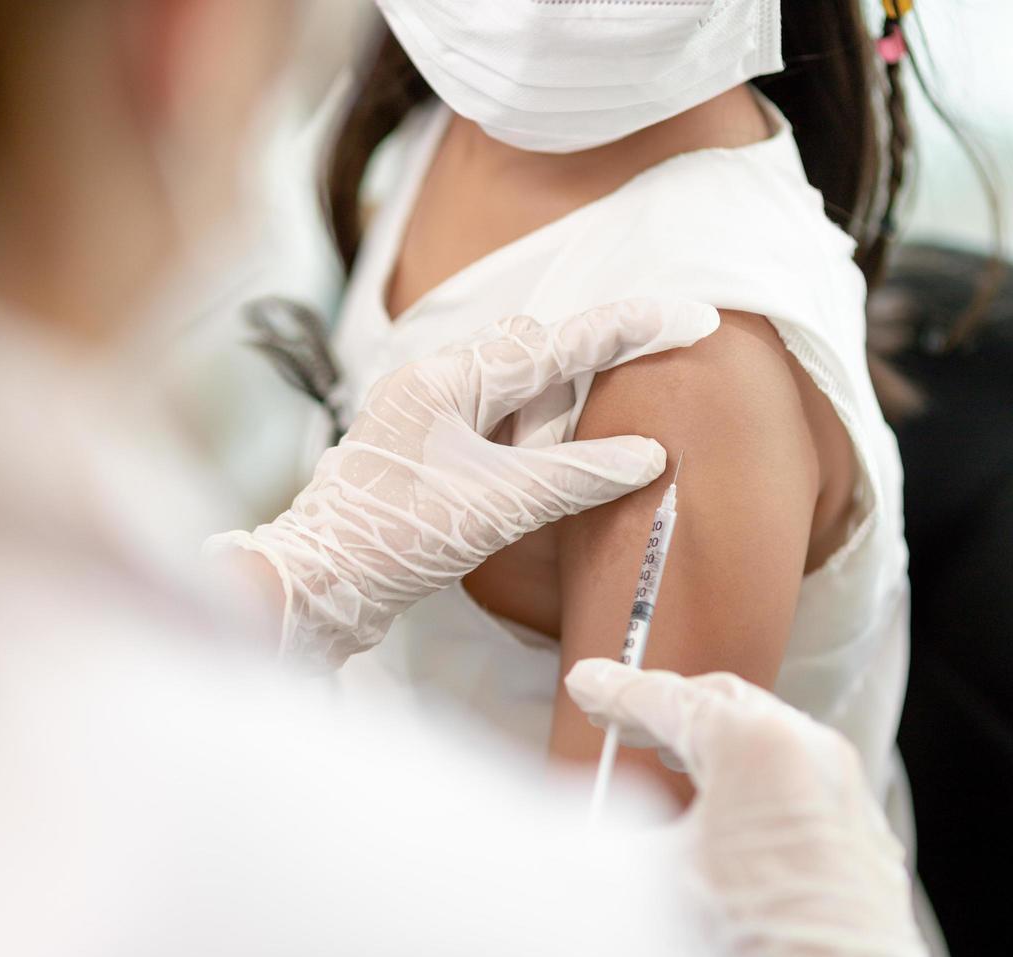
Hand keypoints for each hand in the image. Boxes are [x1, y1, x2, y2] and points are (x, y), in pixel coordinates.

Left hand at [207, 299, 719, 666]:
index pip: (557, 344)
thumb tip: (648, 455)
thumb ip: (576, 476)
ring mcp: (421, 416)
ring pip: (511, 396)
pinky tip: (528, 477)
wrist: (320, 585)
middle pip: (532, 360)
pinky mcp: (419, 451)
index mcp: (447, 379)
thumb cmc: (397, 538)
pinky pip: (489, 428)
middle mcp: (431, 383)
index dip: (629, 330)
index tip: (692, 316)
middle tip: (599, 419)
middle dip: (579, 382)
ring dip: (545, 427)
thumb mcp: (498, 506)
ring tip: (536, 475)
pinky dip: (521, 447)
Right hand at [566, 660, 930, 956]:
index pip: (666, 698)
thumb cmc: (754, 945)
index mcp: (756, 745)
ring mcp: (844, 793)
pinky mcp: (862, 837)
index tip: (589, 684)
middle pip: (722, 702)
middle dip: (663, 705)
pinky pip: (800, 776)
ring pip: (768, 734)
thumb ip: (601, 826)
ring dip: (709, 738)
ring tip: (666, 752)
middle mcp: (810, 753)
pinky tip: (724, 801)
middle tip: (617, 712)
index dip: (615, 689)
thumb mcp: (644, 878)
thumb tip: (556, 824)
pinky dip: (752, 772)